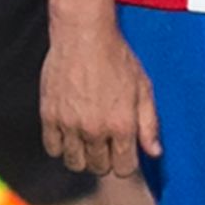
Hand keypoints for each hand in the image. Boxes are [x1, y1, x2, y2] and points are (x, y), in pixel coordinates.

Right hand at [40, 15, 161, 178]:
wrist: (84, 35)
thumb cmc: (116, 57)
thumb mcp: (143, 88)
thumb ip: (150, 124)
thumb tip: (154, 152)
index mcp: (122, 125)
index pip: (123, 168)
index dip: (125, 163)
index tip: (122, 153)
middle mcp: (95, 130)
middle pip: (99, 168)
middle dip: (105, 160)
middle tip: (105, 144)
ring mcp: (70, 124)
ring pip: (75, 163)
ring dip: (82, 156)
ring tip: (86, 141)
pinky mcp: (49, 116)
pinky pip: (52, 148)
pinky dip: (60, 146)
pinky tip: (68, 134)